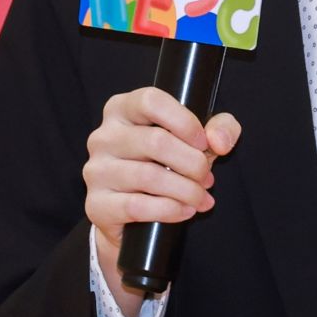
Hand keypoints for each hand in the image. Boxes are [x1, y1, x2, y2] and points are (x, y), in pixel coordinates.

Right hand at [83, 87, 241, 310]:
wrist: (131, 215)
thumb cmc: (164, 166)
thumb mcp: (195, 140)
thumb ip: (219, 127)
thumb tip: (219, 141)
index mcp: (122, 109)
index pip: (150, 101)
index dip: (184, 121)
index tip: (204, 142)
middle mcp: (103, 136)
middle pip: (155, 141)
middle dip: (192, 163)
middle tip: (207, 177)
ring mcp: (96, 170)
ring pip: (149, 176)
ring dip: (186, 190)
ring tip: (200, 197)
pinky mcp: (97, 204)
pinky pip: (137, 206)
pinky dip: (170, 210)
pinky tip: (185, 211)